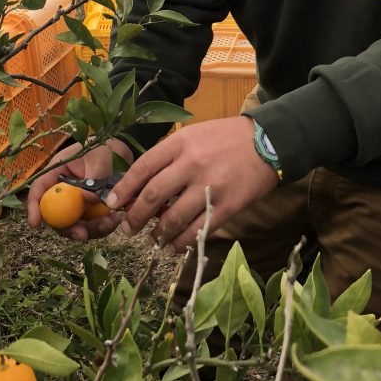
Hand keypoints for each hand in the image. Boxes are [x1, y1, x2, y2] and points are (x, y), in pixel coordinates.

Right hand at [26, 137, 133, 240]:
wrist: (119, 152)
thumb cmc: (102, 150)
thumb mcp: (98, 160)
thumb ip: (93, 178)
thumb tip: (87, 199)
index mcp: (56, 173)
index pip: (39, 190)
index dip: (33, 207)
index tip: (34, 224)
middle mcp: (62, 191)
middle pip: (56, 216)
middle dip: (68, 229)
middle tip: (83, 235)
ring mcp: (75, 203)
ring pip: (74, 225)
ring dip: (90, 230)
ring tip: (110, 222)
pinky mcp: (88, 211)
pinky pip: (90, 226)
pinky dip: (101, 227)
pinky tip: (114, 220)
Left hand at [104, 117, 278, 251]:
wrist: (267, 142)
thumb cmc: (225, 138)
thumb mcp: (193, 135)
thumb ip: (169, 156)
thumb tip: (142, 185)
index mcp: (180, 143)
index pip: (143, 167)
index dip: (124, 188)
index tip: (113, 202)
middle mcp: (191, 164)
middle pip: (153, 196)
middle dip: (135, 217)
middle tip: (128, 228)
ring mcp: (210, 187)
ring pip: (173, 218)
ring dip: (158, 234)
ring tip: (153, 239)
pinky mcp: (227, 207)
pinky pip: (197, 230)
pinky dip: (182, 242)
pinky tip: (176, 245)